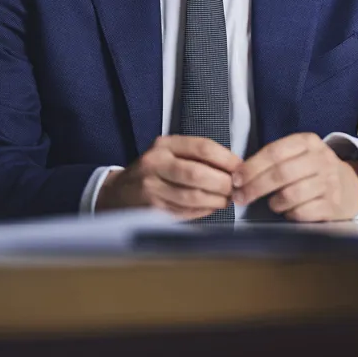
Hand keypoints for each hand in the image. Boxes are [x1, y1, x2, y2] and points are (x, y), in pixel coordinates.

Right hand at [96, 135, 241, 219]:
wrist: (117, 193)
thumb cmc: (153, 170)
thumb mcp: (170, 152)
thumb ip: (198, 155)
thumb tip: (234, 166)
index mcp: (165, 145)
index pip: (202, 147)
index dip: (226, 159)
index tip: (240, 167)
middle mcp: (155, 164)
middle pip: (198, 173)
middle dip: (223, 183)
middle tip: (235, 188)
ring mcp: (151, 188)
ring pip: (192, 196)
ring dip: (215, 200)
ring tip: (226, 199)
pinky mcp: (151, 210)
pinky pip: (184, 212)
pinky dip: (203, 211)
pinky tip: (210, 208)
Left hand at [232, 133, 357, 221]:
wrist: (350, 186)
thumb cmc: (312, 171)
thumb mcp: (299, 154)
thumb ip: (274, 160)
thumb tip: (240, 175)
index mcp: (309, 142)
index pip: (275, 152)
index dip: (252, 167)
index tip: (236, 179)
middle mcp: (321, 159)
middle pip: (281, 173)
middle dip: (255, 187)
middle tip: (240, 197)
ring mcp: (329, 182)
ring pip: (291, 195)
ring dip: (274, 202)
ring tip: (272, 203)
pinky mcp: (332, 204)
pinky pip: (302, 213)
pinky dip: (290, 214)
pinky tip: (289, 211)